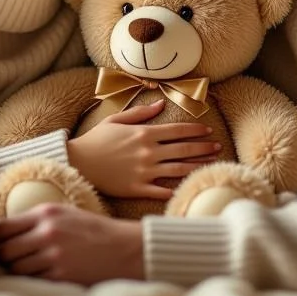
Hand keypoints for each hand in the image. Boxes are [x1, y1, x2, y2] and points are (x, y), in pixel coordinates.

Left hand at [0, 203, 143, 284]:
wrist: (124, 248)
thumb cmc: (91, 230)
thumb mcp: (63, 213)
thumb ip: (34, 220)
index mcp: (45, 214)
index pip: (1, 227)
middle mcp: (47, 233)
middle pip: (4, 251)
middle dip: (3, 258)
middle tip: (9, 260)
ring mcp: (54, 256)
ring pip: (16, 269)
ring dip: (16, 271)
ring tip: (27, 268)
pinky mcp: (61, 276)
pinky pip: (32, 281)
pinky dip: (32, 280)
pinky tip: (41, 275)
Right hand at [67, 99, 221, 198]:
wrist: (78, 162)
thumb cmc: (95, 140)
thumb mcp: (116, 120)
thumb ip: (140, 113)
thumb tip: (160, 104)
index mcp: (144, 133)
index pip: (178, 130)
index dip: (196, 130)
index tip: (208, 130)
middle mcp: (148, 152)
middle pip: (184, 149)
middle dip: (204, 147)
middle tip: (218, 147)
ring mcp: (144, 171)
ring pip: (179, 169)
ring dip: (198, 166)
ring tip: (212, 163)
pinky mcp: (137, 188)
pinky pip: (162, 191)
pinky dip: (176, 189)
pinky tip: (189, 187)